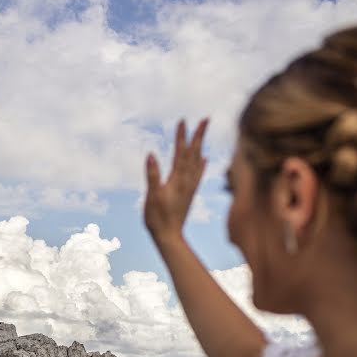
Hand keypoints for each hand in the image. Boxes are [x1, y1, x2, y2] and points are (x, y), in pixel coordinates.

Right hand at [144, 118, 208, 243]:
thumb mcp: (152, 196)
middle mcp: (187, 181)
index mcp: (178, 180)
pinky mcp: (189, 194)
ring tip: (204, 134)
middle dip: (199, 135)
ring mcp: (190, 187)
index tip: (183, 120)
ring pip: (198, 162)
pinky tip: (204, 160)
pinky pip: (198, 175)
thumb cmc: (158, 218)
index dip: (182, 136)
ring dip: (200, 146)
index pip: (181, 153)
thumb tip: (151, 154)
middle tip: (206, 119)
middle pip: (194, 154)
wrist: (169, 237)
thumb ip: (153, 175)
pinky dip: (202, 165)